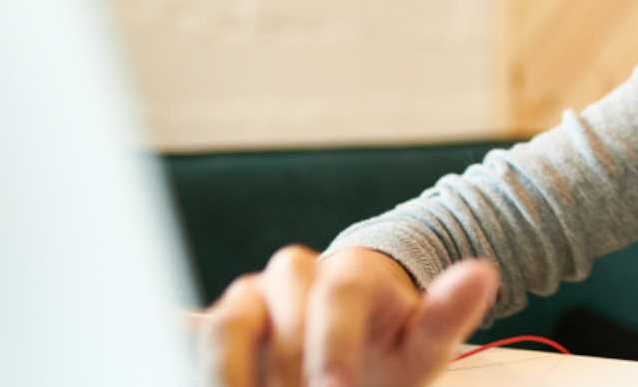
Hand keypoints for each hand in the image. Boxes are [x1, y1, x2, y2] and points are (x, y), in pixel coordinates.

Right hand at [193, 244, 498, 386]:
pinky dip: (172, 339)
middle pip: (276, 293)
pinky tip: (154, 342)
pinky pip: (187, 332)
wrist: (356, 361)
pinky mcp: (219, 333)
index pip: (337, 288)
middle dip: (285, 354)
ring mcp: (250, 303)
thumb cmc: (392, 351)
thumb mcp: (424, 343)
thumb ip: (445, 313)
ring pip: (227, 316)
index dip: (332, 340)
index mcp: (348, 272)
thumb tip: (483, 272)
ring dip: (228, 365)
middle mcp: (295, 278)